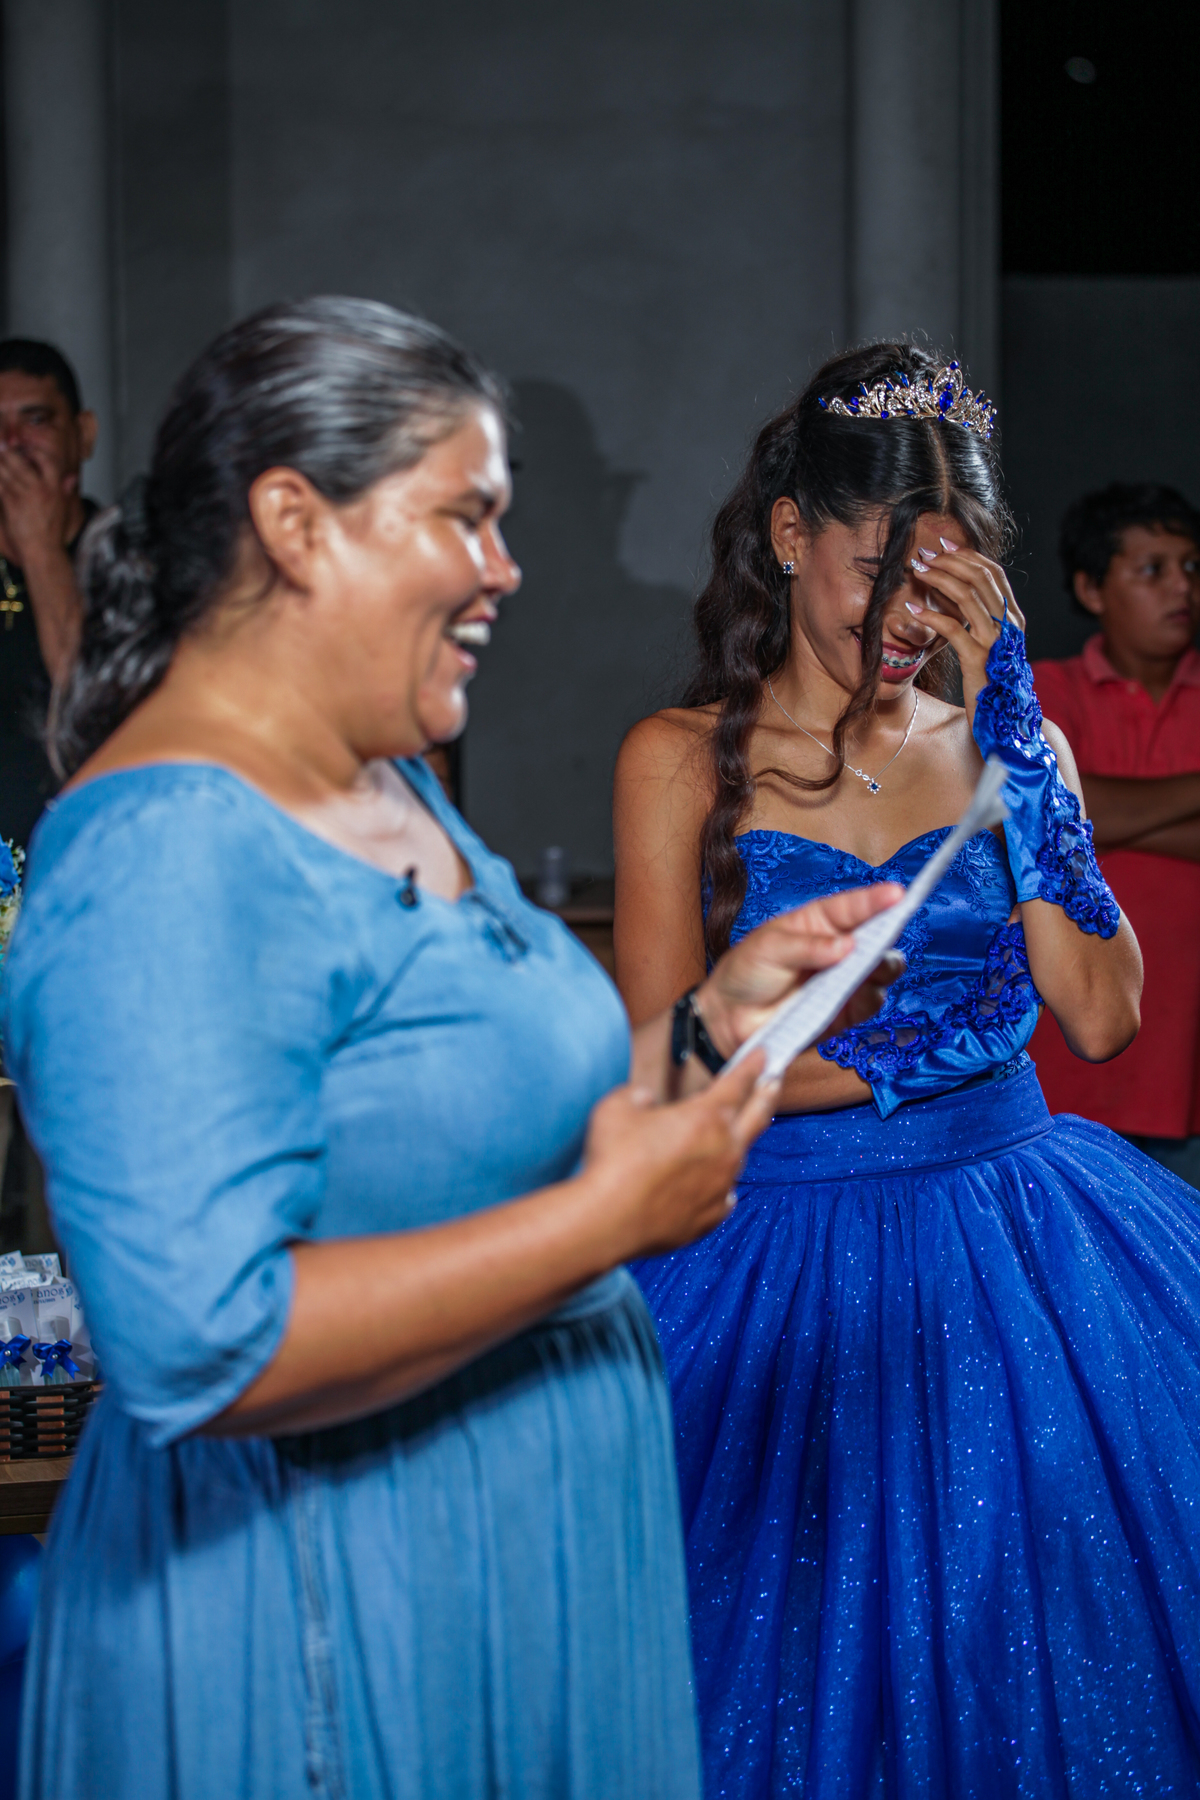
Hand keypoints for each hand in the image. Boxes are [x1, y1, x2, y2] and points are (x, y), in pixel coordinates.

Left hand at [0, 439, 74, 566]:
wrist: (42, 550)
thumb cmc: (52, 532)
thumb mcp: (64, 508)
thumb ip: (66, 490)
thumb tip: (72, 478)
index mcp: (54, 487)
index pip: (45, 460)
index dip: (34, 452)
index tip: (27, 451)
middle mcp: (39, 488)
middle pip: (18, 460)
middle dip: (7, 452)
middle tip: (3, 448)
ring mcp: (23, 494)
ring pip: (4, 470)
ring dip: (0, 463)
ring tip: (0, 461)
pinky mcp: (10, 503)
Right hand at [582, 1054, 779, 1257]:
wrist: (607, 1220)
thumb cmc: (612, 1162)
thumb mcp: (618, 1106)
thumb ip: (639, 1096)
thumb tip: (646, 1101)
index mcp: (706, 1116)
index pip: (738, 1082)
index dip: (753, 1064)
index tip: (763, 1054)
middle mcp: (724, 1150)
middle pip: (757, 1115)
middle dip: (768, 1094)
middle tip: (775, 1081)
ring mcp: (721, 1186)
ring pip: (738, 1158)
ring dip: (735, 1143)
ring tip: (729, 1136)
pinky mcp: (710, 1217)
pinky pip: (723, 1196)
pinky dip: (718, 1186)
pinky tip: (708, 1184)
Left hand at [695, 884, 905, 1057]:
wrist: (731, 1018)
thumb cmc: (747, 972)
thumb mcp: (768, 948)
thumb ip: (808, 947)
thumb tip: (847, 946)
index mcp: (819, 921)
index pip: (853, 907)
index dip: (876, 899)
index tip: (898, 893)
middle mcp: (839, 947)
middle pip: (878, 936)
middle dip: (888, 934)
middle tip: (887, 935)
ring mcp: (845, 978)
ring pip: (882, 969)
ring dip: (882, 967)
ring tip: (870, 967)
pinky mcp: (847, 1010)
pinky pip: (871, 1002)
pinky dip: (870, 998)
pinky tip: (857, 994)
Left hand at [904, 538, 1025, 722]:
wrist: (1003, 724)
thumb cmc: (989, 685)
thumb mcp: (986, 647)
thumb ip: (976, 621)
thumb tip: (951, 592)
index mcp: (1014, 619)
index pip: (994, 574)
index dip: (968, 555)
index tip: (942, 544)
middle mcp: (1009, 627)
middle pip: (981, 578)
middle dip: (949, 561)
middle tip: (922, 556)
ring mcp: (996, 643)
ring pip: (968, 597)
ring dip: (938, 580)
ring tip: (915, 573)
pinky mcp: (978, 661)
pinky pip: (953, 629)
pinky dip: (931, 615)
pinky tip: (912, 610)